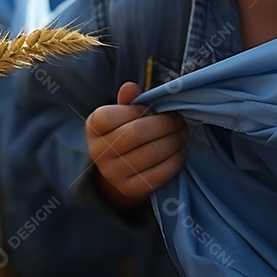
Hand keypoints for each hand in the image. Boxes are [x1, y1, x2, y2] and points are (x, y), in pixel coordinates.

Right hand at [86, 82, 186, 211]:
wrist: (119, 172)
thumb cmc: (124, 133)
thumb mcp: (122, 114)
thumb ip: (128, 101)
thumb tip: (130, 87)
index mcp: (94, 126)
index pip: (114, 115)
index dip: (141, 111)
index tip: (157, 109)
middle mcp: (98, 152)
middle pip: (136, 134)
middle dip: (165, 124)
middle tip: (179, 121)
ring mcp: (113, 173)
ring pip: (150, 154)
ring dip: (174, 141)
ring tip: (182, 134)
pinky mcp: (130, 189)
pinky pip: (158, 174)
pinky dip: (174, 160)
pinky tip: (180, 151)